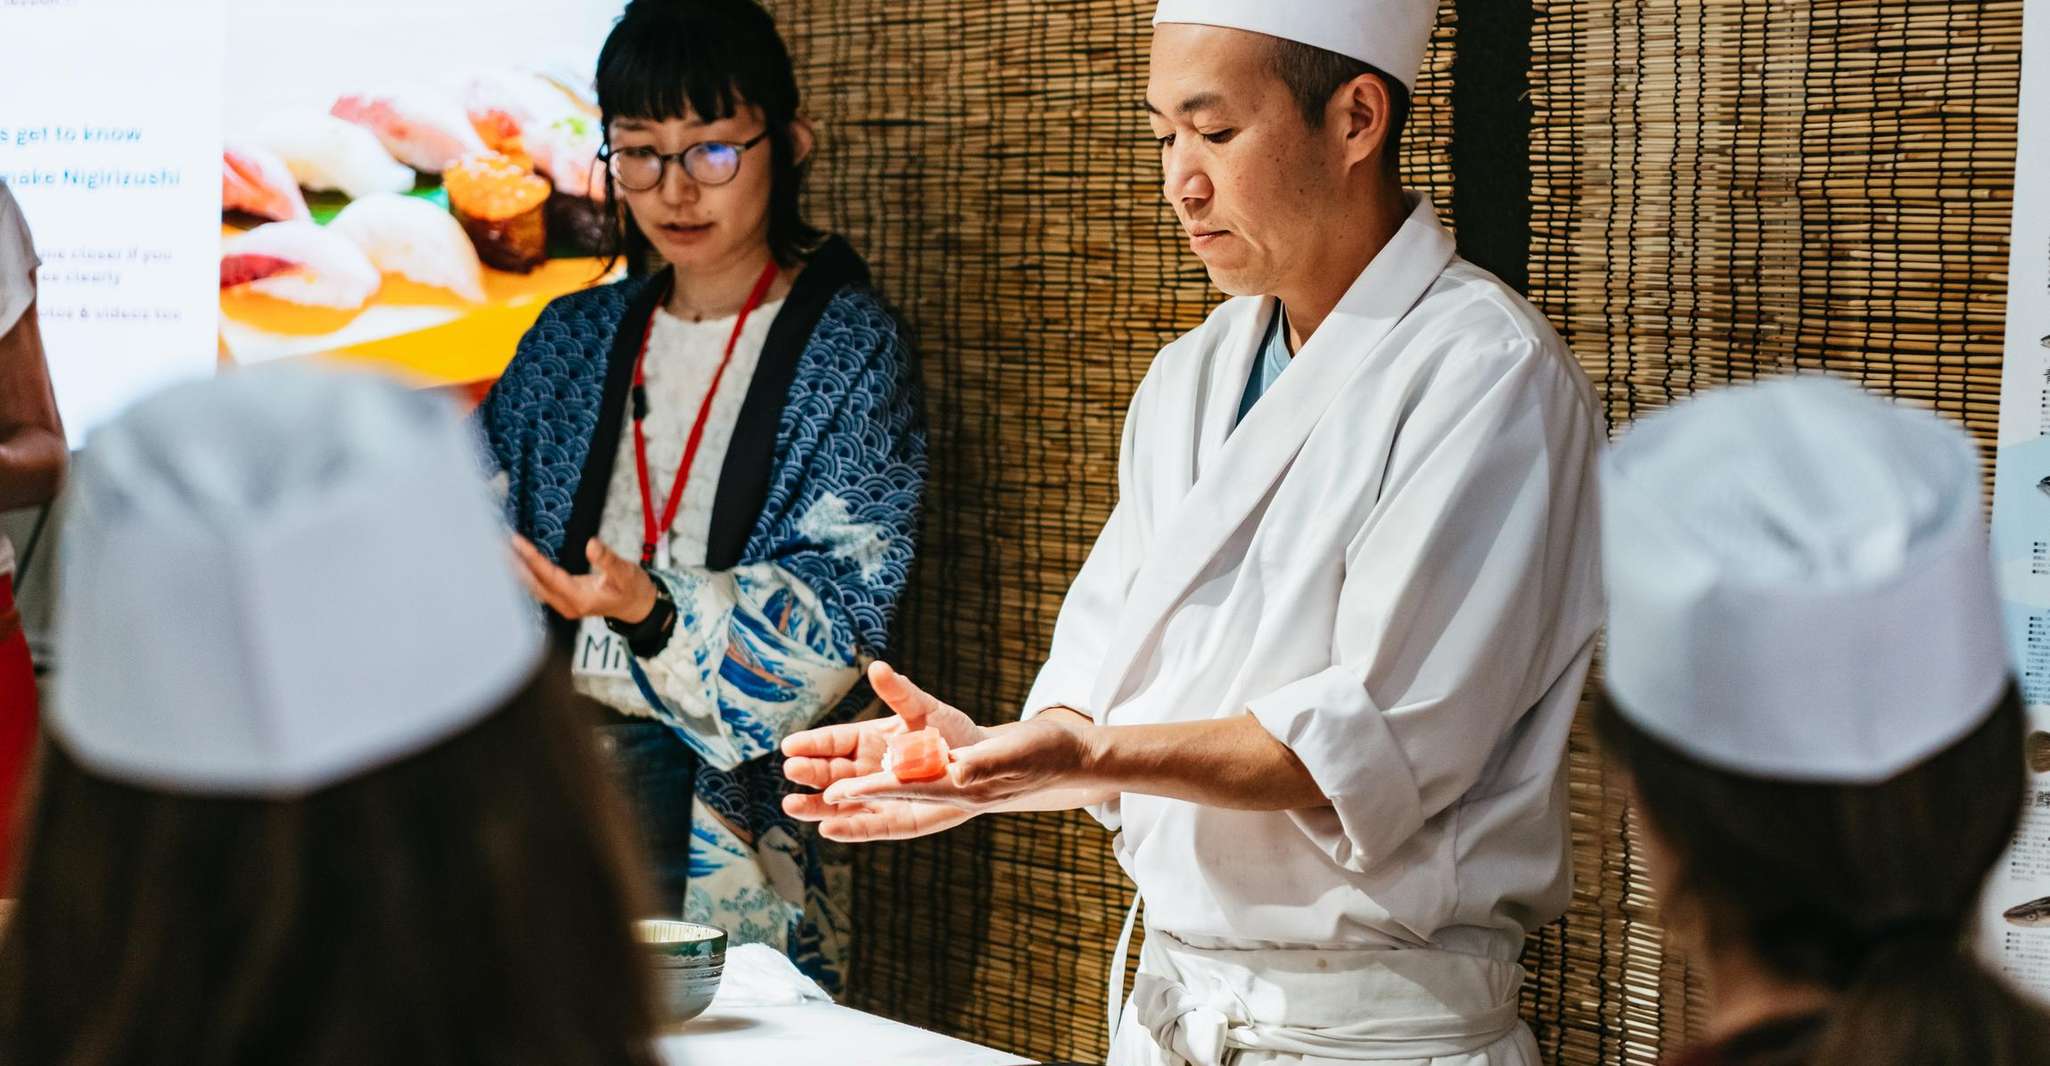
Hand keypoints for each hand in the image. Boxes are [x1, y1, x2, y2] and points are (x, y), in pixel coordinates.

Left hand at [510, 535, 658, 623]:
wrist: (639, 607)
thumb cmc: (633, 589)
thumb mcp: (626, 572)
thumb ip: (608, 560)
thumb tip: (591, 544)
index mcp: (580, 599)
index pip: (548, 576)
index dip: (531, 558)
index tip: (516, 542)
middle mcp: (568, 605)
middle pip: (533, 584)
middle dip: (514, 566)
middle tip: (494, 546)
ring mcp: (565, 605)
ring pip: (534, 588)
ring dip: (517, 571)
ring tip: (499, 552)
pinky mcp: (564, 601)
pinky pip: (539, 588)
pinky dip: (526, 575)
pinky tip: (516, 564)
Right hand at [781, 662, 990, 841]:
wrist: (982, 763)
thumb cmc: (952, 732)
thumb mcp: (925, 710)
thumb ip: (899, 693)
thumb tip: (876, 667)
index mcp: (868, 741)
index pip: (833, 742)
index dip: (812, 745)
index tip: (789, 746)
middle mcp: (866, 771)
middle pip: (830, 773)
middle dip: (810, 773)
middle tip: (791, 770)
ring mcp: (878, 798)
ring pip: (839, 804)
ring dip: (816, 806)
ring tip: (791, 806)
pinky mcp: (895, 822)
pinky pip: (868, 826)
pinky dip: (849, 828)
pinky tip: (827, 830)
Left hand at [820, 709, 1101, 813]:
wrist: (1062, 760)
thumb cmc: (1045, 754)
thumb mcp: (1018, 753)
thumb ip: (986, 762)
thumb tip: (956, 770)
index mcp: (959, 789)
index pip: (905, 792)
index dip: (869, 794)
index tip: (834, 795)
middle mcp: (941, 792)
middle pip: (880, 799)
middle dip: (839, 803)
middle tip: (794, 805)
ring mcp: (939, 782)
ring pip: (879, 789)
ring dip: (840, 793)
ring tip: (796, 799)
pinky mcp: (941, 768)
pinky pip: (894, 777)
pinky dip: (864, 783)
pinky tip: (837, 785)